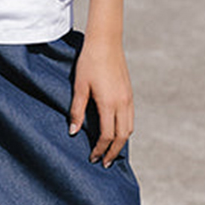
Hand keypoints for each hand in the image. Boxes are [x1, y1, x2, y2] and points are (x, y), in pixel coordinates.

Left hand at [68, 36, 133, 166]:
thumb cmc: (89, 62)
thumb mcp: (79, 87)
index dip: (100, 149)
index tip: (92, 158)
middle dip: (113, 152)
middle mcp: (123, 103)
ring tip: (111, 151)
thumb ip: (77, 110)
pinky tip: (116, 132)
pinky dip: (125, 129)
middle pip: (122, 136)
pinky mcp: (129, 92)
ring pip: (129, 127)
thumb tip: (73, 132)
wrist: (106, 41)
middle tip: (104, 162)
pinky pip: (130, 117)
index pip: (107, 135)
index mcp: (109, 103)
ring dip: (121, 142)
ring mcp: (128, 98)